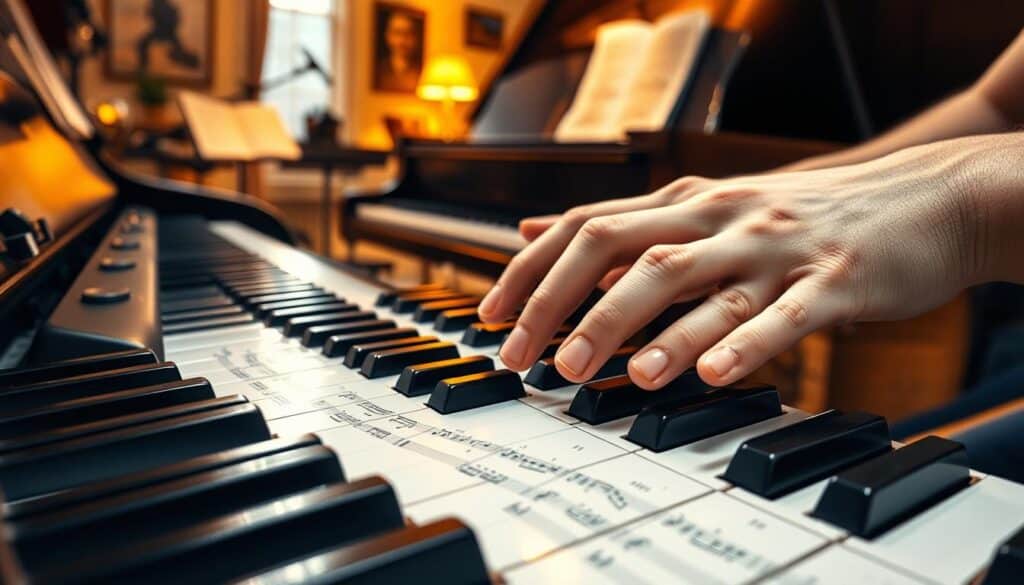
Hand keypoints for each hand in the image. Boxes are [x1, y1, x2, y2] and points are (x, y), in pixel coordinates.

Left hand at [479, 139, 988, 388]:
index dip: (532, 270)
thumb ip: (624, 224)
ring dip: (638, 329)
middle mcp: (721, 220)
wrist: (920, 199)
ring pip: (694, 283)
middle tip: (526, 357)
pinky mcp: (832, 284)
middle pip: (623, 252)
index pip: (587, 226)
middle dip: (564, 304)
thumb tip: (537, 227)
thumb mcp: (707, 208)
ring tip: (593, 369)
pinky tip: (711, 376)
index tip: (492, 316)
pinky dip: (742, 345)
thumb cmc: (805, 214)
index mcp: (687, 204)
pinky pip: (783, 317)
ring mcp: (776, 250)